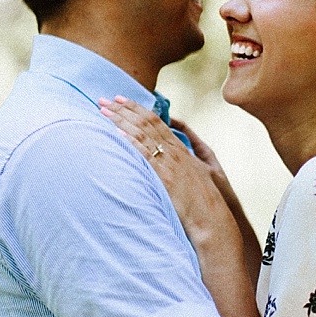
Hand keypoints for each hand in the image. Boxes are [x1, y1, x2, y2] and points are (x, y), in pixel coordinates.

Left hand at [98, 96, 228, 236]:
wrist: (212, 218)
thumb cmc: (207, 198)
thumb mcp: (204, 169)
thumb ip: (190, 151)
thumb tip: (175, 142)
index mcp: (181, 148)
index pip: (155, 120)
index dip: (136, 107)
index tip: (120, 98)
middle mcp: (174, 151)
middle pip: (145, 123)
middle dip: (123, 109)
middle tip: (103, 99)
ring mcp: (170, 163)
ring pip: (142, 135)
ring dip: (120, 121)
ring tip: (103, 111)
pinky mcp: (165, 178)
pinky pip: (145, 156)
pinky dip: (131, 143)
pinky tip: (118, 134)